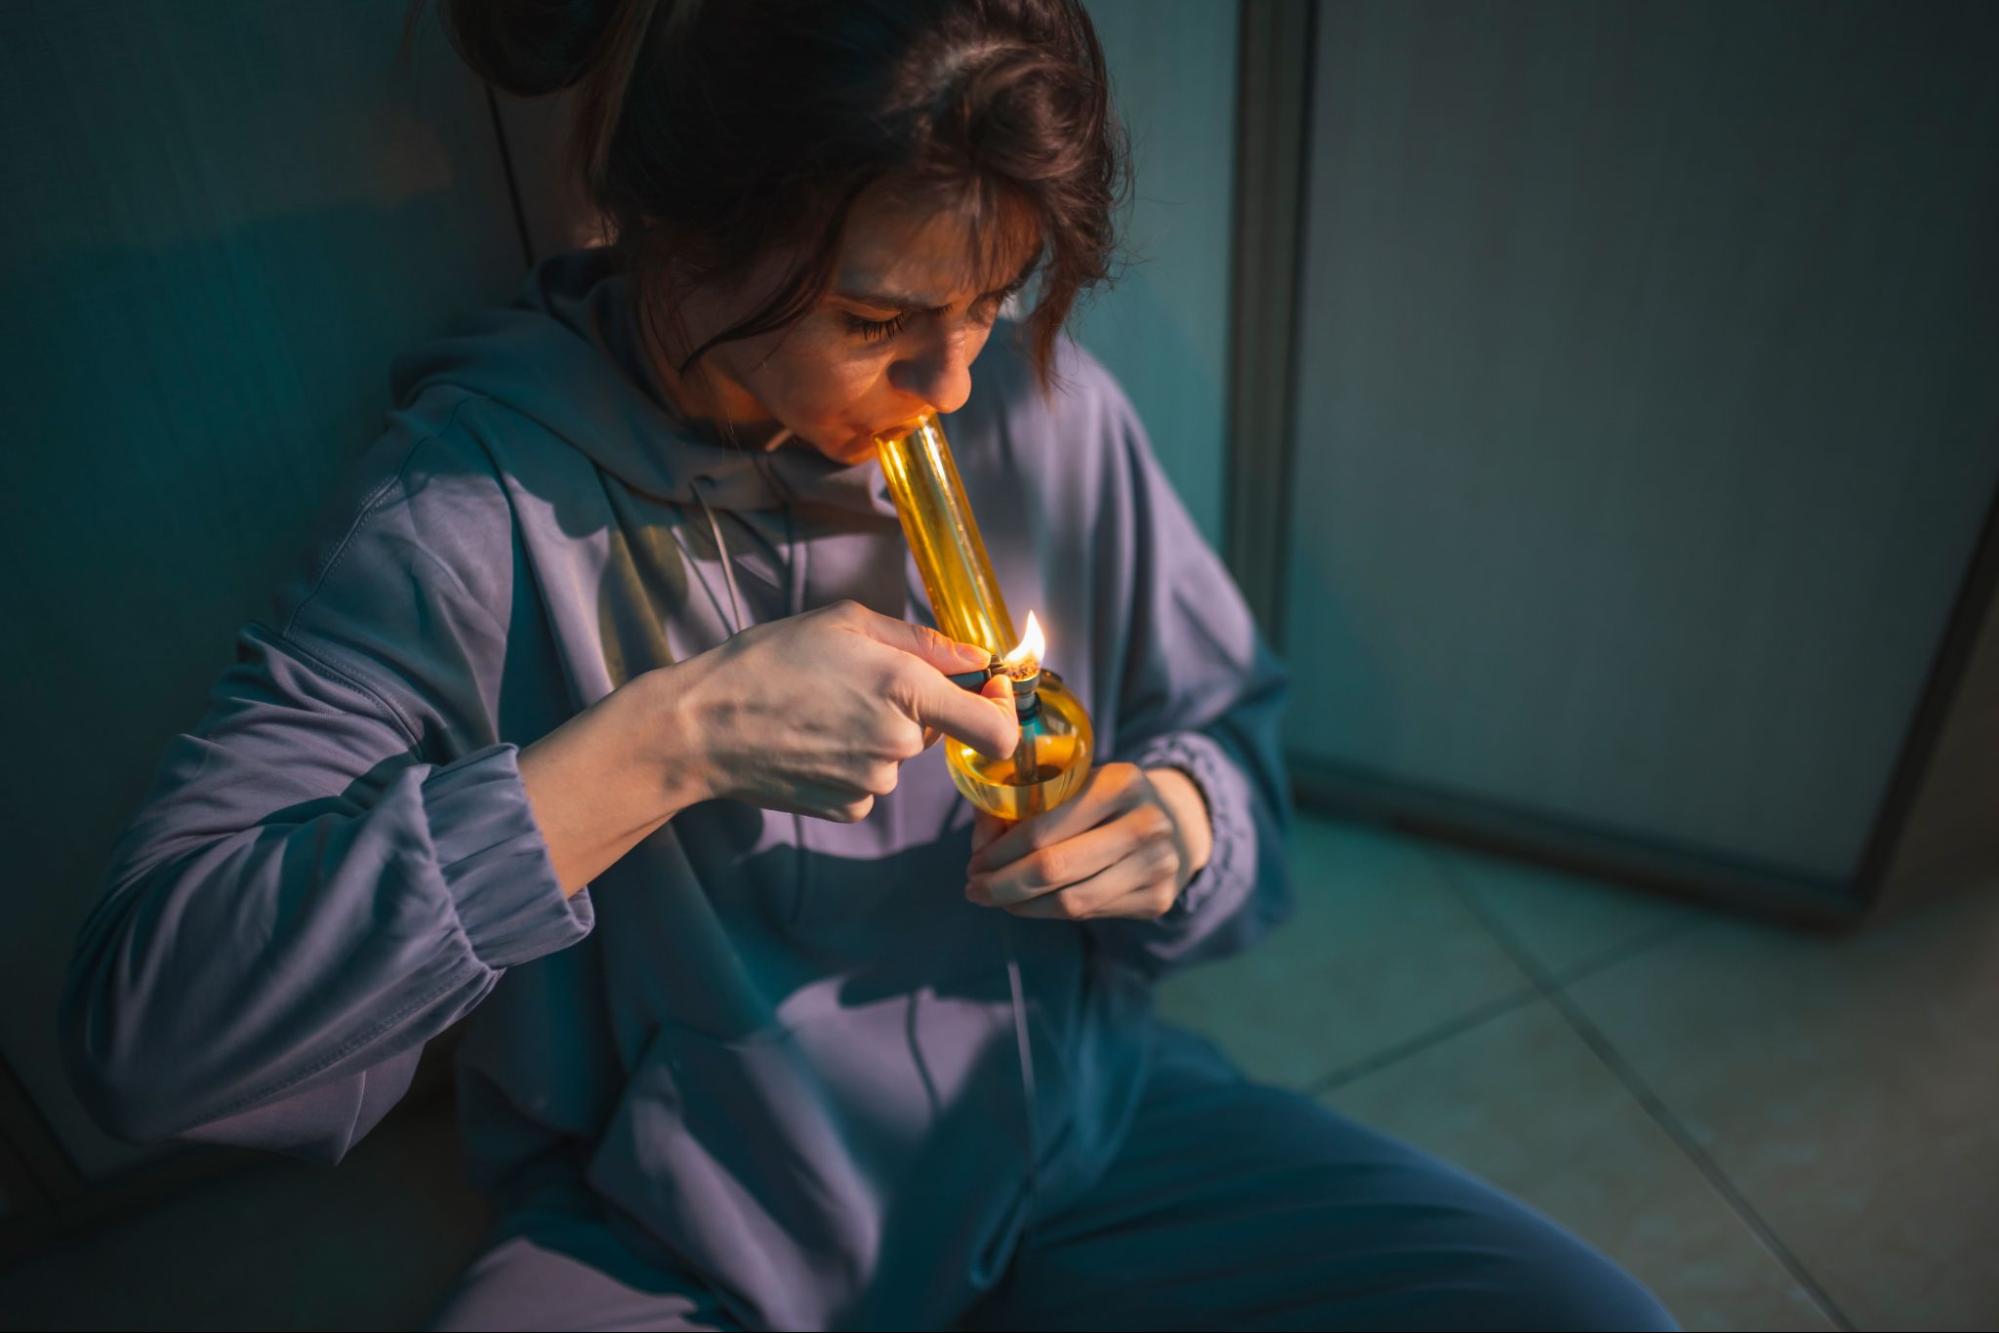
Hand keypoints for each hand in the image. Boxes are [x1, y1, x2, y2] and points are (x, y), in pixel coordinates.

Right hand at [642, 600, 1017, 822]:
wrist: (701, 727)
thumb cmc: (769, 660)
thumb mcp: (847, 623)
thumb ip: (924, 641)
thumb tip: (978, 658)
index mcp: (907, 689)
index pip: (998, 728)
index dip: (1003, 711)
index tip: (985, 691)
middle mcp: (899, 744)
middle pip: (939, 729)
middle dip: (915, 707)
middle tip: (856, 682)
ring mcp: (874, 784)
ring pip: (900, 754)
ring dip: (877, 733)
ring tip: (822, 711)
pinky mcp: (849, 810)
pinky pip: (872, 783)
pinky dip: (852, 762)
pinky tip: (812, 742)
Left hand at [963, 762, 1212, 919]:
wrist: (1174, 820)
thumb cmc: (1103, 799)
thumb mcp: (1071, 782)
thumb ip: (1022, 801)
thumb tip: (980, 838)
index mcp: (1121, 781)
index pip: (1043, 828)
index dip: (998, 852)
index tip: (973, 861)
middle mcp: (1147, 824)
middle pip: (1054, 869)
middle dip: (1002, 884)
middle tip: (973, 888)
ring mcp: (1158, 865)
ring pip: (1070, 902)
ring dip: (1021, 905)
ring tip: (995, 898)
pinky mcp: (1158, 899)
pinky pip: (1089, 914)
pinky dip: (1049, 912)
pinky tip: (1029, 903)